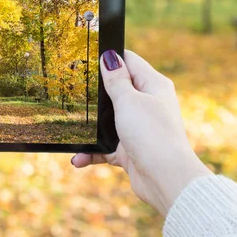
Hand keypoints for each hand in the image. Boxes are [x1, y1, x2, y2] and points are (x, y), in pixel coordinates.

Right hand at [72, 50, 211, 215]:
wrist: (165, 179)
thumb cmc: (152, 134)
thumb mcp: (129, 101)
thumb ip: (116, 79)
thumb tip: (110, 57)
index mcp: (153, 85)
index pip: (130, 62)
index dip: (110, 58)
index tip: (86, 58)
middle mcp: (148, 104)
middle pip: (116, 90)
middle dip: (95, 93)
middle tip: (73, 89)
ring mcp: (139, 127)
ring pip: (108, 120)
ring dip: (91, 127)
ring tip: (71, 126)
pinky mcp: (130, 149)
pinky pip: (106, 146)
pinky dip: (92, 151)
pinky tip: (78, 157)